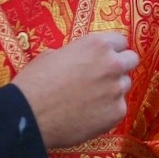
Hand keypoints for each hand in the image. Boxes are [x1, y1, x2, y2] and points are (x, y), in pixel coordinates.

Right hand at [10, 31, 137, 148]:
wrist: (27, 115)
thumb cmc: (33, 83)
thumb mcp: (51, 56)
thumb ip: (76, 53)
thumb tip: (81, 58)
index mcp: (97, 45)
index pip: (120, 42)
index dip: (110, 50)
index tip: (103, 58)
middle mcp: (113, 64)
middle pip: (131, 60)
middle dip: (119, 66)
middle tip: (102, 77)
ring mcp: (117, 89)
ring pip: (124, 85)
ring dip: (112, 89)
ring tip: (88, 99)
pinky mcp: (118, 112)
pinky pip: (118, 108)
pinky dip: (106, 110)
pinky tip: (87, 114)